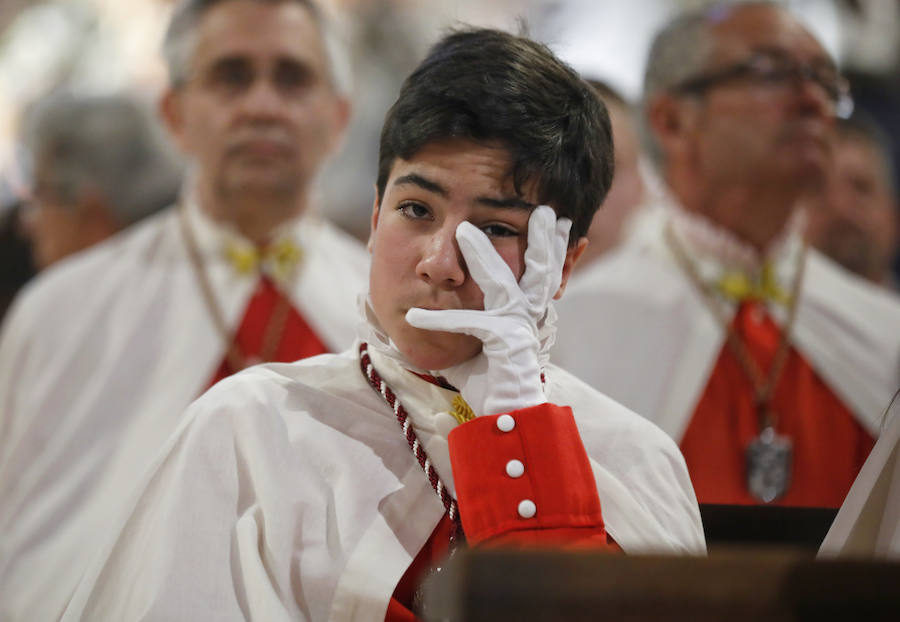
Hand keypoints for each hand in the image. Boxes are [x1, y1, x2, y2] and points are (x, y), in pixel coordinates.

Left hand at [406, 205, 570, 414]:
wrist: (509, 420)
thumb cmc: (493, 385)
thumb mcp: (481, 346)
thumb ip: (469, 324)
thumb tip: (441, 308)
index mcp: (525, 315)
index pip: (540, 273)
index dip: (550, 247)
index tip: (557, 221)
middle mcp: (527, 318)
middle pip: (539, 269)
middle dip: (542, 237)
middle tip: (545, 209)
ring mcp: (517, 329)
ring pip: (504, 284)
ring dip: (483, 256)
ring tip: (465, 232)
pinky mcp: (502, 344)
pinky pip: (468, 326)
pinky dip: (438, 322)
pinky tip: (413, 318)